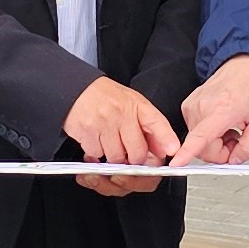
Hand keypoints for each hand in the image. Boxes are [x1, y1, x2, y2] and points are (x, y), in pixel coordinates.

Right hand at [64, 75, 177, 196]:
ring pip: (116, 158)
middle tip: (126, 151)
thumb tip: (163, 150)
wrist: (75, 88)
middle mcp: (121, 113)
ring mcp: (103, 123)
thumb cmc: (105, 98)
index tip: (172, 151)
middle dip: (133, 159)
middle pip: (137, 153)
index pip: (156, 122)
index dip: (166, 139)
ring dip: (112, 156)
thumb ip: (149, 127)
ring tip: (108, 141)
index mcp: (136, 105)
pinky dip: (95, 153)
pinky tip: (95, 139)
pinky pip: (96, 155)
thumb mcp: (132, 104)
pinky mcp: (87, 131)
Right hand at [177, 55, 248, 166]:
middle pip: (203, 148)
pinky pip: (195, 131)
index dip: (187, 152)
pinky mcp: (188, 106)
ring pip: (199, 141)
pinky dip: (209, 132)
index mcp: (223, 110)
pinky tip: (221, 121)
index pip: (200, 136)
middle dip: (221, 152)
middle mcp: (203, 106)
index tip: (177, 162)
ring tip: (231, 126)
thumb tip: (234, 160)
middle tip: (237, 140)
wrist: (245, 65)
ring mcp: (192, 105)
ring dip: (216, 141)